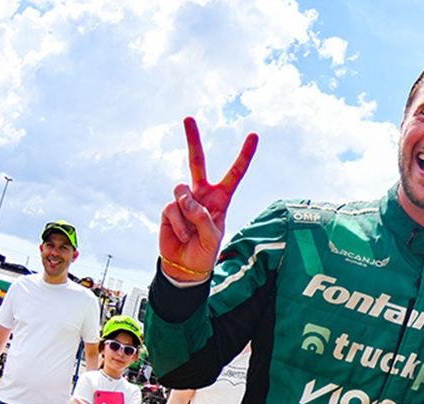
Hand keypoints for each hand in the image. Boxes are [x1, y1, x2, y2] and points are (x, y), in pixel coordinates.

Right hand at [159, 117, 258, 281]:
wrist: (185, 266)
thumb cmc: (205, 252)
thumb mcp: (213, 238)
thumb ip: (203, 218)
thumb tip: (186, 200)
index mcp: (221, 198)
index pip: (235, 174)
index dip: (244, 156)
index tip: (254, 135)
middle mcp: (202, 194)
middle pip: (197, 162)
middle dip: (192, 140)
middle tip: (188, 118)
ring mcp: (184, 200)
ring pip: (182, 191)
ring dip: (187, 212)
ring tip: (191, 231)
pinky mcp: (169, 208)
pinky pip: (172, 208)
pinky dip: (178, 224)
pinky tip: (182, 235)